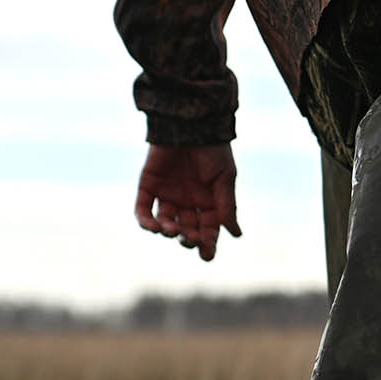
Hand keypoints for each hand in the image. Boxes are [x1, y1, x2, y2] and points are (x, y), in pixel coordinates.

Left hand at [134, 143, 240, 261]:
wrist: (190, 125)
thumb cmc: (213, 150)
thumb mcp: (225, 179)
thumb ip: (227, 206)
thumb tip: (237, 234)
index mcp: (209, 202)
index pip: (208, 231)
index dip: (207, 244)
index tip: (206, 255)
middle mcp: (188, 202)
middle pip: (187, 231)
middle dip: (189, 239)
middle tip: (190, 237)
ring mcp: (167, 196)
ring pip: (165, 224)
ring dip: (168, 232)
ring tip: (172, 229)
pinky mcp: (148, 187)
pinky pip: (143, 211)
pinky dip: (146, 222)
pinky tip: (154, 227)